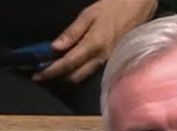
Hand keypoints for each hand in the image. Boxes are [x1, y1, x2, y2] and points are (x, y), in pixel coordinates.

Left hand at [34, 0, 156, 82]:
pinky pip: (92, 71)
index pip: (67, 64)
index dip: (51, 71)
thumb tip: (55, 47)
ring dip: (67, 76)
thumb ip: (72, 32)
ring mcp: (108, 61)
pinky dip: (78, 72)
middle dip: (57, 78)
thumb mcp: (89, 15)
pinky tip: (71, 66)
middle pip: (75, 76)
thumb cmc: (113, 7)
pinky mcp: (112, 60)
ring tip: (53, 71)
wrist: (139, 8)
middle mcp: (101, 57)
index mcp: (93, 45)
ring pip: (84, 76)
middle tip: (42, 75)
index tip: (37, 75)